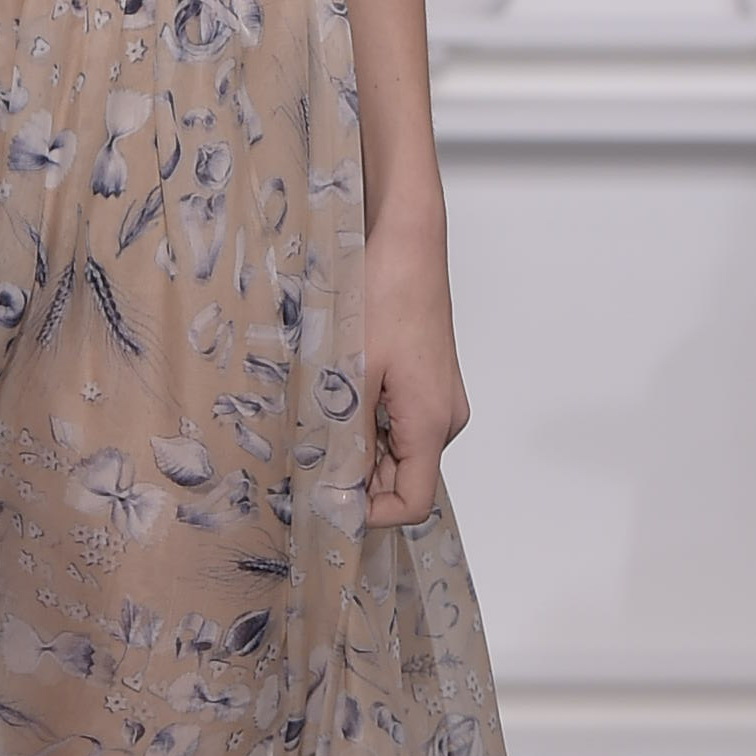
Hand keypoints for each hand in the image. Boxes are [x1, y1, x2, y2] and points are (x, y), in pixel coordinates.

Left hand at [355, 200, 467, 530]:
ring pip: (397, 452)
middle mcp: (446, 418)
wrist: (407, 243)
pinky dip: (368, 424)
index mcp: (432, 422)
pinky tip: (340, 395)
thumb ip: (346, 439)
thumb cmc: (384, 295)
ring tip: (322, 415)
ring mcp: (440, 401)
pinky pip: (399, 425)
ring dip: (359, 447)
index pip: (412, 503)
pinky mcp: (430, 385)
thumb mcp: (352, 374)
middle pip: (403, 479)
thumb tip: (335, 490)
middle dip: (357, 477)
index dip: (369, 513)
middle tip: (309, 453)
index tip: (326, 498)